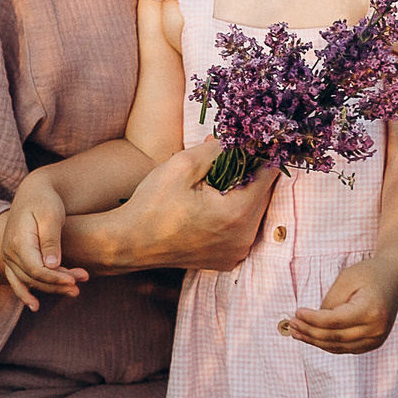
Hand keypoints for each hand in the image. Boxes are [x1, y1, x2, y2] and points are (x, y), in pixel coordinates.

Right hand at [1, 175, 83, 311]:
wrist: (33, 192)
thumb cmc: (45, 201)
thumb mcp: (51, 216)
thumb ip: (50, 241)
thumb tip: (51, 266)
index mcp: (18, 240)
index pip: (36, 269)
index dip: (55, 278)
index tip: (75, 280)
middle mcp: (8, 251)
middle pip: (33, 278)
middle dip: (57, 284)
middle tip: (80, 286)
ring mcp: (8, 256)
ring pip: (28, 281)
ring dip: (50, 288)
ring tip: (74, 292)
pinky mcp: (12, 259)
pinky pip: (16, 281)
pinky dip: (24, 294)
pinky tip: (35, 306)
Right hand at [95, 139, 275, 273]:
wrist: (129, 243)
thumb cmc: (152, 204)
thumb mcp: (183, 165)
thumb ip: (217, 149)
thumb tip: (239, 138)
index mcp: (236, 213)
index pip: (269, 175)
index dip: (263, 153)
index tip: (255, 140)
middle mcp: (243, 237)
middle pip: (264, 194)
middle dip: (250, 171)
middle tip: (232, 152)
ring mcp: (237, 252)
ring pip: (254, 211)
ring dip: (243, 191)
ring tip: (219, 175)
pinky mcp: (228, 259)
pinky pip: (242, 228)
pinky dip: (234, 211)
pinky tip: (214, 199)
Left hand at [282, 258, 397, 354]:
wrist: (394, 278)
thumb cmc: (368, 274)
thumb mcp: (346, 279)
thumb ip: (330, 302)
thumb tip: (313, 323)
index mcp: (371, 310)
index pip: (334, 322)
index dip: (312, 320)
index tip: (296, 313)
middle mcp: (376, 329)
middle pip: (335, 337)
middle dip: (310, 332)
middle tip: (291, 324)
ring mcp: (377, 339)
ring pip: (339, 347)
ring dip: (315, 341)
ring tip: (297, 332)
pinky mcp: (374, 343)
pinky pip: (346, 348)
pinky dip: (328, 344)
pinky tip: (313, 337)